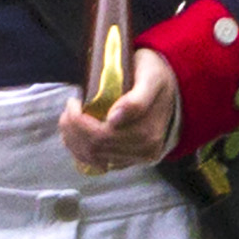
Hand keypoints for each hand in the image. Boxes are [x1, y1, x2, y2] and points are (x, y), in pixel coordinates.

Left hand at [58, 55, 185, 175]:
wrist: (169, 87)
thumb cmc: (155, 76)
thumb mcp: (150, 78)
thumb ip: (137, 100)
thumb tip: (114, 119)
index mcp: (149, 132)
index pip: (102, 135)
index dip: (79, 121)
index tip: (75, 100)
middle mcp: (145, 150)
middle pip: (95, 147)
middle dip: (73, 128)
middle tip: (69, 107)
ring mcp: (137, 158)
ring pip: (92, 157)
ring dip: (73, 139)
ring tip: (69, 118)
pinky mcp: (128, 160)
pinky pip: (97, 162)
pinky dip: (79, 149)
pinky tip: (74, 134)